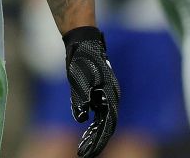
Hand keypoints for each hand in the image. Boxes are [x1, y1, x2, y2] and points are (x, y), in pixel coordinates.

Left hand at [63, 26, 120, 156]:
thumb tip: (81, 118)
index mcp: (110, 95)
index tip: (88, 152)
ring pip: (103, 120)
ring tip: (84, 147)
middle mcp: (110, 97)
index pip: (107, 125)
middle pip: (106, 126)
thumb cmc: (83, 59)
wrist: (83, 42)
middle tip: (84, 153)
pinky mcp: (98, 92)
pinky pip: (98, 112)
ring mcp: (105, 95)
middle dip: (96, 141)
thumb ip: (80, 98)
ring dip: (94, 134)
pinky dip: (92, 124)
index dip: (98, 141)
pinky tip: (85, 131)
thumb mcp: (79, 79)